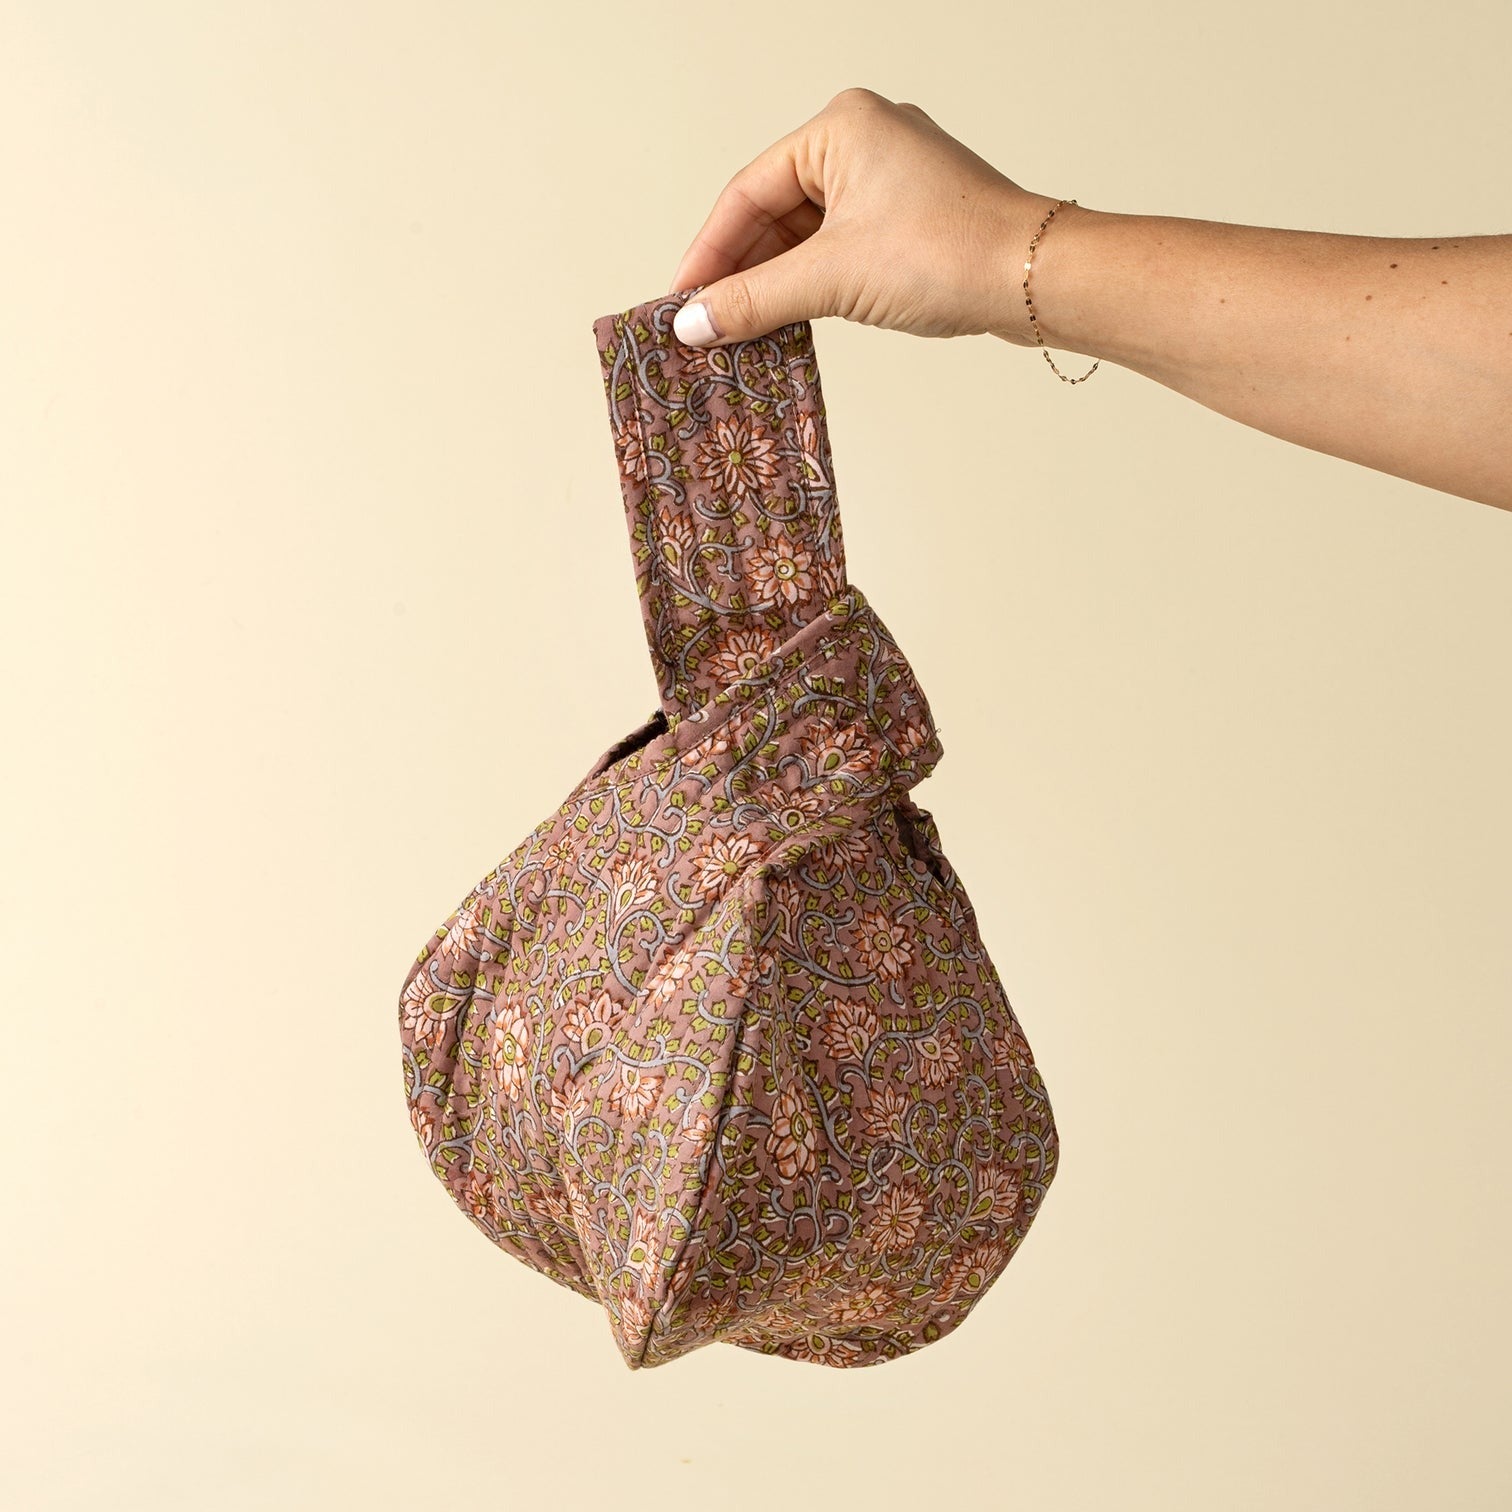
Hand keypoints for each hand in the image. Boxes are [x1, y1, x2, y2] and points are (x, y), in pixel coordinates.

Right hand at [666, 87, 1066, 348]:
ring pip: (807, 236)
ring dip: (775, 285)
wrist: (1034, 278)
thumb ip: (755, 300)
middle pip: (774, 213)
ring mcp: (891, 181)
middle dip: (741, 272)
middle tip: (706, 325)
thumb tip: (695, 323)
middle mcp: (864, 142)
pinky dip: (812, 285)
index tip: (681, 300)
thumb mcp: (832, 278)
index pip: (748, 193)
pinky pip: (840, 249)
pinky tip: (789, 323)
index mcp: (840, 128)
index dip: (708, 253)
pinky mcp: (910, 220)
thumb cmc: (948, 253)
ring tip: (741, 333)